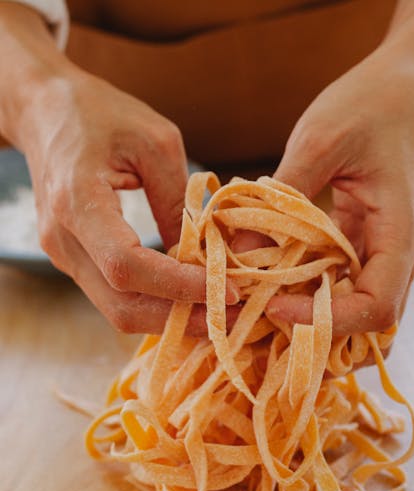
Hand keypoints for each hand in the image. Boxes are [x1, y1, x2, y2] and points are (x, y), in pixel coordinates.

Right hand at [22, 72, 238, 333]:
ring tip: (216, 311)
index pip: (128, 266)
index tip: (227, 290)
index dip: (180, 286)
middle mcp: (63, 239)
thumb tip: (205, 254)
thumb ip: (178, 201)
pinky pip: (115, 296)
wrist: (44, 111)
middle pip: (122, 305)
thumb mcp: (156, 143)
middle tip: (230, 315)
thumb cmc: (99, 113)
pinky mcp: (73, 259)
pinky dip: (154, 303)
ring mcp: (63, 255)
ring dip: (169, 318)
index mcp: (77, 201)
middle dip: (180, 318)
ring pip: (118, 310)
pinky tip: (187, 295)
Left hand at [266, 42, 413, 335]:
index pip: (376, 307)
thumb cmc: (369, 104)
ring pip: (359, 313)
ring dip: (317, 321)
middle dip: (320, 335)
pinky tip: (276, 289)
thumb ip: (280, 199)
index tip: (275, 309)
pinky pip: (346, 287)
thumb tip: (237, 251)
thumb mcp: (318, 141)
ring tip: (265, 316)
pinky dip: (314, 296)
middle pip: (371, 325)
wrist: (405, 86)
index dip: (327, 321)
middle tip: (264, 326)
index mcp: (401, 231)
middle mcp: (401, 253)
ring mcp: (387, 253)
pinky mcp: (368, 245)